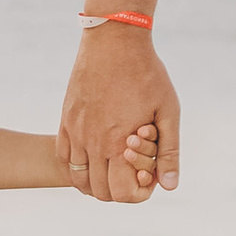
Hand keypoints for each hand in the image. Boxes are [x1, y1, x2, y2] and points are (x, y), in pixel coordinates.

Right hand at [60, 25, 178, 202]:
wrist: (114, 41)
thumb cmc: (147, 74)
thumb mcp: (168, 112)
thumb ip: (169, 152)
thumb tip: (170, 186)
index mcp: (119, 144)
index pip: (121, 193)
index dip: (137, 194)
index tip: (148, 178)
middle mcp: (93, 143)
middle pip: (99, 191)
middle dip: (118, 190)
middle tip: (133, 173)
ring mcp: (75, 131)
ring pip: (78, 178)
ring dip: (96, 181)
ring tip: (114, 167)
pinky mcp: (66, 119)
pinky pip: (65, 156)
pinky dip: (78, 165)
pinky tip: (95, 154)